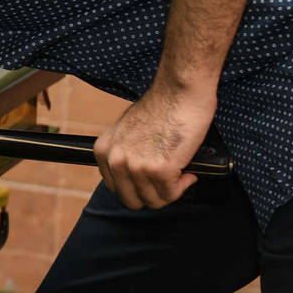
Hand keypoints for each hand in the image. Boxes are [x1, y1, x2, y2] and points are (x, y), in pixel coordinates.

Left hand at [93, 83, 216, 208]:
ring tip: (180, 172)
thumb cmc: (160, 107)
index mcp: (104, 151)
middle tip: (168, 183)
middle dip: (153, 195)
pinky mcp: (160, 170)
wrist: (179, 92)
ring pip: (154, 201)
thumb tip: (135, 176)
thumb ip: (125, 153)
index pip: (116, 188)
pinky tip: (188, 171)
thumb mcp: (127, 131)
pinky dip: (184, 185)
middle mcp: (115, 160)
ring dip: (170, 191)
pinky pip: (171, 193)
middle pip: (131, 200)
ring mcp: (136, 166)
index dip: (137, 187)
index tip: (152, 179)